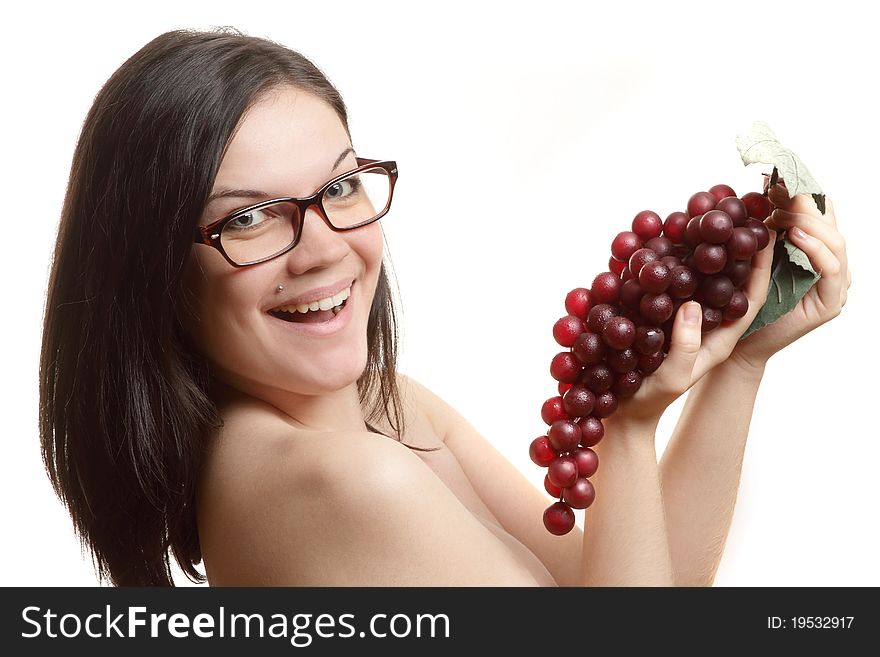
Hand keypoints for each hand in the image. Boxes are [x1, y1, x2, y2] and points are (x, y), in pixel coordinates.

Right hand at [618, 227, 776, 424]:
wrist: (623, 408)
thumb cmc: (651, 397)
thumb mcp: (674, 376)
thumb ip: (686, 345)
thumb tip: (692, 306)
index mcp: (721, 335)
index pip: (750, 296)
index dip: (760, 266)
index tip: (764, 233)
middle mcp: (704, 319)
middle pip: (727, 278)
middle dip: (734, 247)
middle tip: (739, 212)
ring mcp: (680, 314)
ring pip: (697, 276)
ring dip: (702, 248)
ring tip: (705, 215)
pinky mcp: (657, 310)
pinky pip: (669, 281)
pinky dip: (670, 260)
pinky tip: (665, 238)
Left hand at [730, 180, 849, 373]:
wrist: (738, 344)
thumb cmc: (742, 303)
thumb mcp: (752, 259)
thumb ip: (763, 232)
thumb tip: (757, 191)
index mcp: (816, 253)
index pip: (819, 216)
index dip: (801, 194)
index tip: (775, 178)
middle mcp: (832, 267)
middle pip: (830, 224)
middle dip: (806, 203)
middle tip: (780, 188)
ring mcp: (836, 286)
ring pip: (836, 242)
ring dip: (810, 222)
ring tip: (785, 211)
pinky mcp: (830, 303)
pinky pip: (830, 269)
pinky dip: (814, 248)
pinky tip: (794, 236)